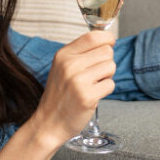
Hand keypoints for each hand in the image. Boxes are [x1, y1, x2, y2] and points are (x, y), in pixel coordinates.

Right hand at [31, 31, 115, 145]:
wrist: (49, 123)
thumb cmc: (59, 95)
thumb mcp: (62, 67)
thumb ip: (80, 53)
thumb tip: (107, 41)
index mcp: (63, 55)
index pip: (93, 36)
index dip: (107, 39)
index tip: (110, 44)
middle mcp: (70, 65)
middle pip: (107, 51)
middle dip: (106, 62)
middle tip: (94, 74)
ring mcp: (78, 81)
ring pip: (111, 66)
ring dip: (106, 76)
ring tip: (92, 85)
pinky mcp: (87, 96)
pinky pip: (110, 84)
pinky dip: (105, 90)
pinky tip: (93, 95)